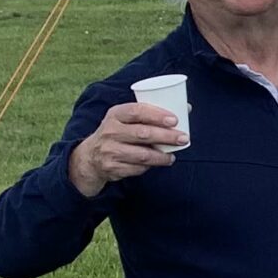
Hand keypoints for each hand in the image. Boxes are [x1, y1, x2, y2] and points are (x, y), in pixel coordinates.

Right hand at [67, 102, 181, 197]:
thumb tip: (187, 108)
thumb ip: (150, 114)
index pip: (137, 111)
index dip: (157, 115)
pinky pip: (137, 168)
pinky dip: (150, 166)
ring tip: (173, 155)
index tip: (175, 120)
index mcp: (115, 114)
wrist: (90, 157)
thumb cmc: (118, 133)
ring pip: (142, 154)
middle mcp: (110, 131)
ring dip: (162, 156)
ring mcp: (109, 151)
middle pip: (143, 134)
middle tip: (184, 138)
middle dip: (167, 136)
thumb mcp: (125, 119)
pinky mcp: (112, 168)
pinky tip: (158, 163)